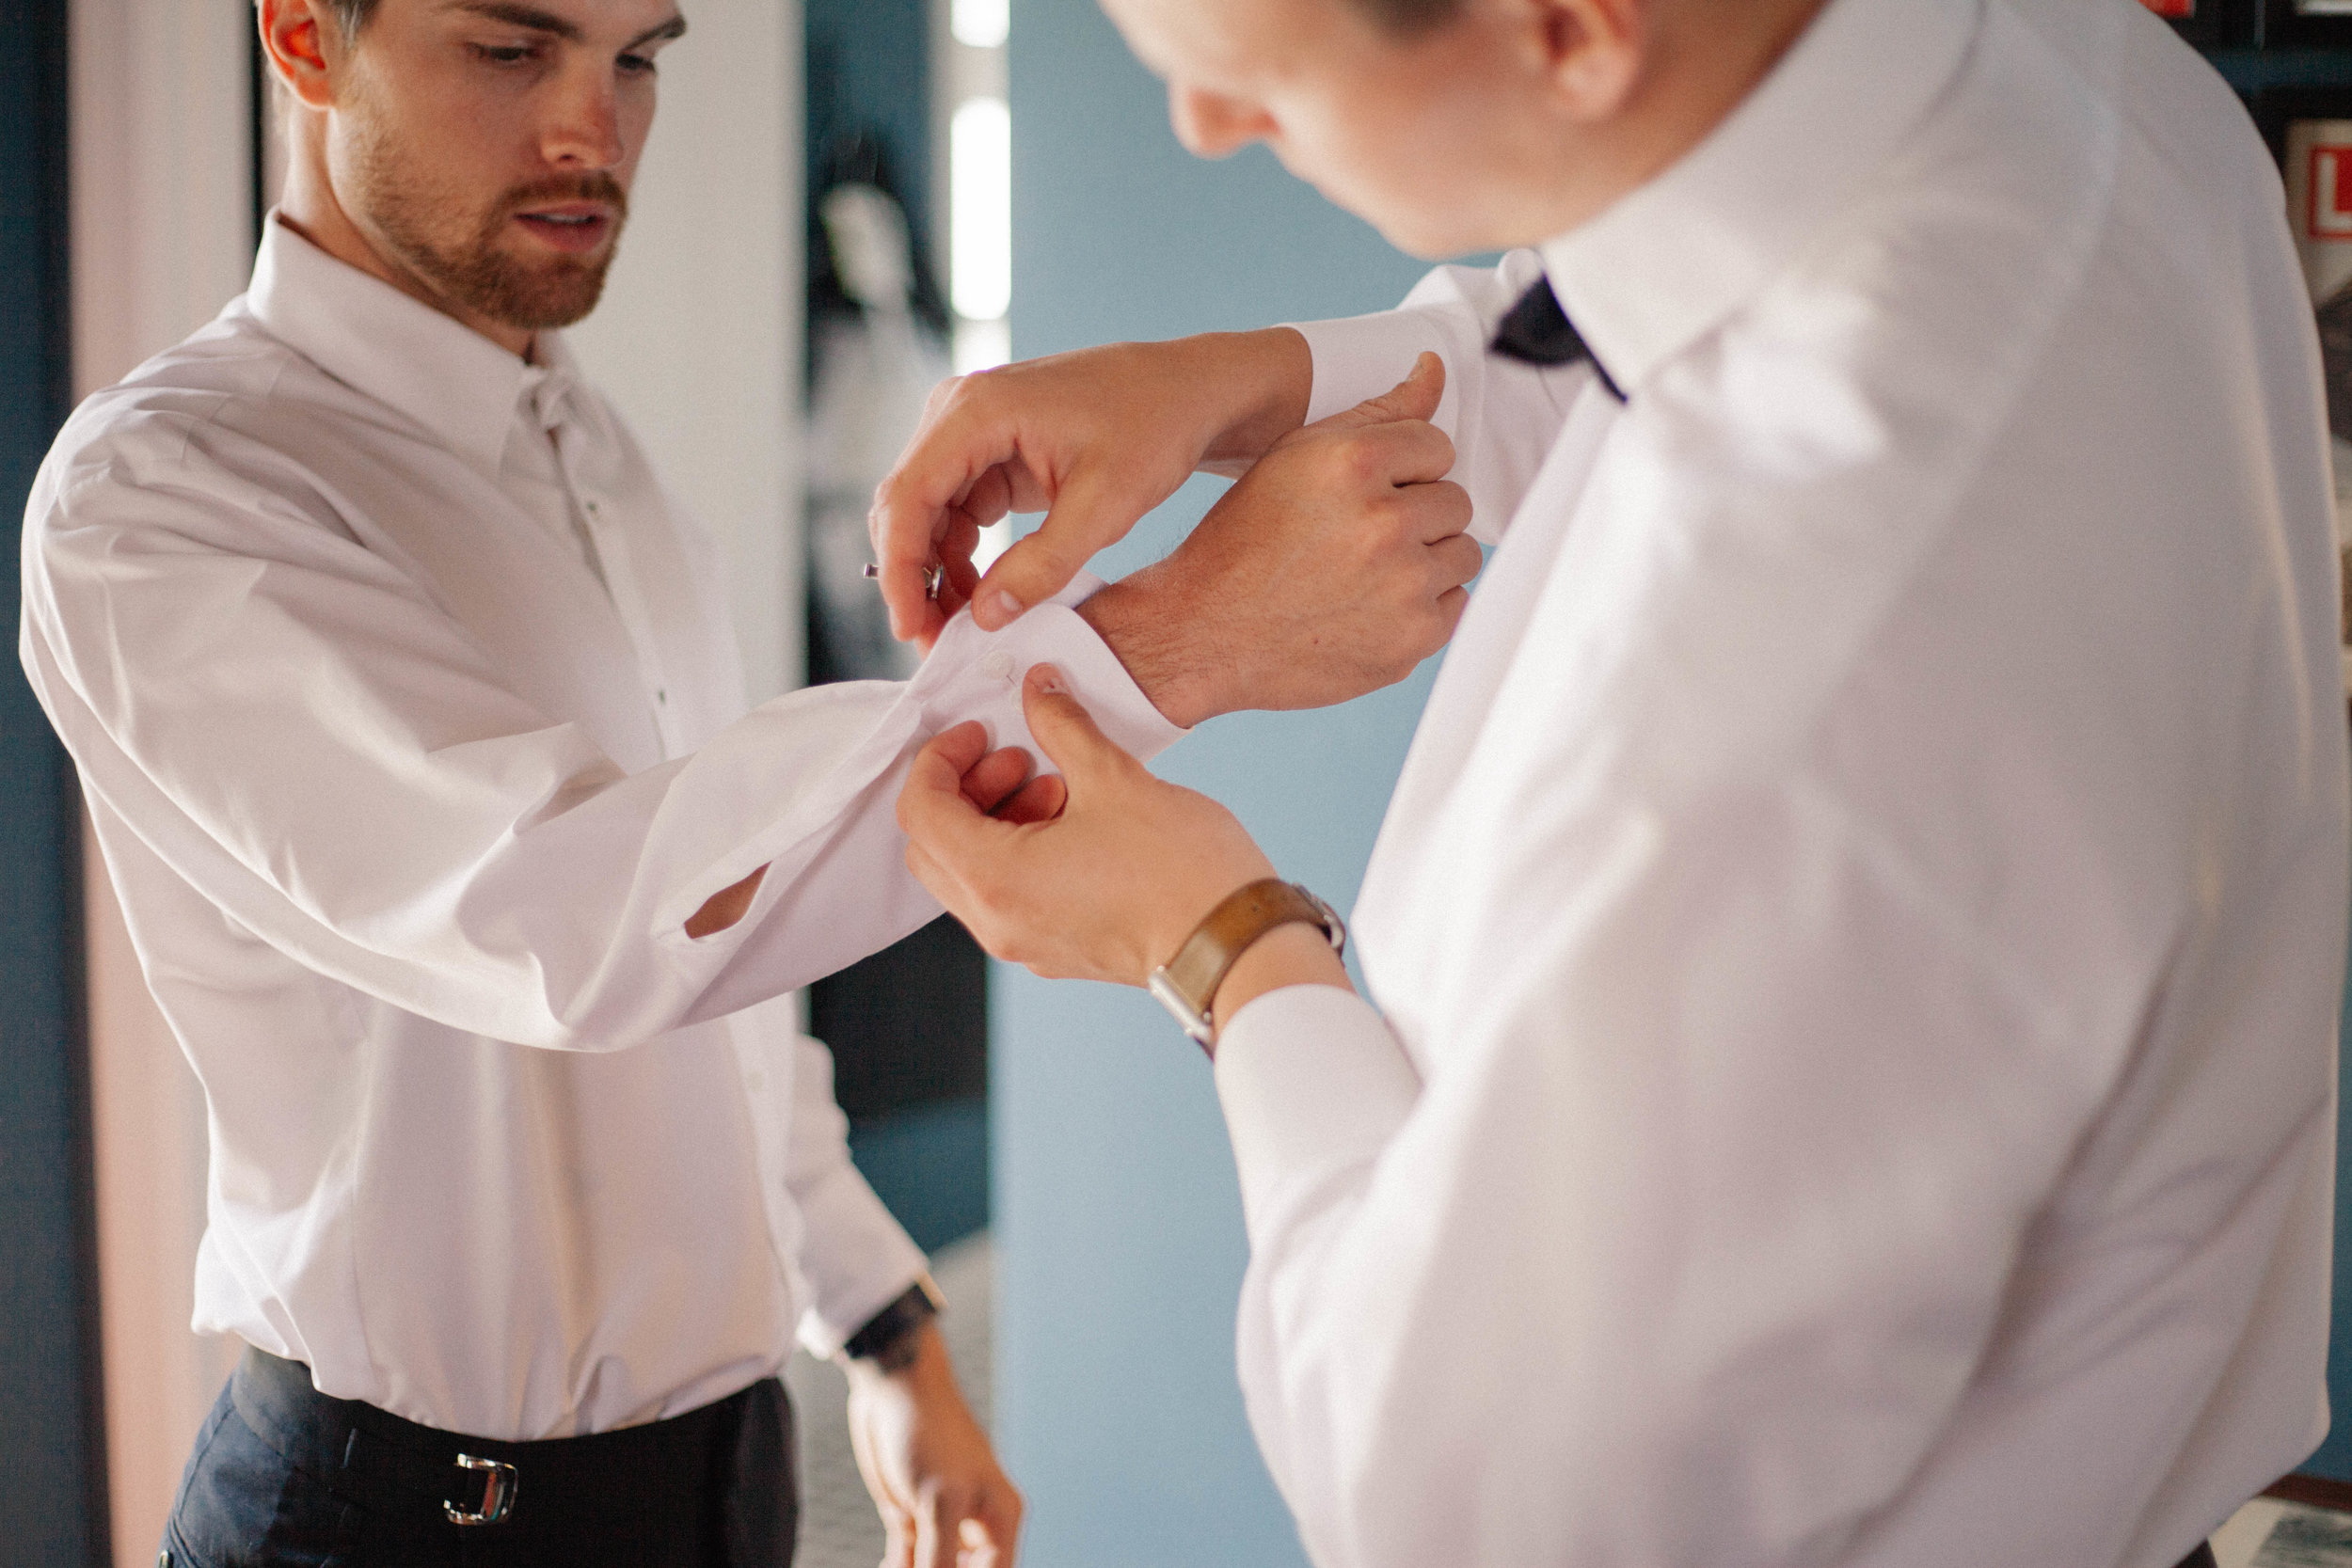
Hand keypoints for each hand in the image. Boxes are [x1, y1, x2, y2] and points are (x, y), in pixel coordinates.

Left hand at [845, 1321, 1023, 1567]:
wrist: (894, 1387)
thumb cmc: (930, 1433)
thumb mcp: (940, 1502)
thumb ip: (942, 1559)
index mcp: (1000, 1521)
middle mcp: (977, 1526)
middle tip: (908, 1564)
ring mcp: (943, 1523)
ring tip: (889, 1564)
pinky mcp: (912, 1518)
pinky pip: (907, 1561)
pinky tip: (883, 1564)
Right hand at [867, 328, 1311, 647]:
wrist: (1189, 392)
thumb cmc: (1155, 427)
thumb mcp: (1106, 505)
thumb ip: (1044, 565)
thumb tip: (986, 618)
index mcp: (977, 411)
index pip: (908, 497)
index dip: (902, 570)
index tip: (909, 628)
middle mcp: (959, 412)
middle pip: (905, 508)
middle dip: (914, 580)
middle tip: (933, 643)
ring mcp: (970, 432)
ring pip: (925, 516)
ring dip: (937, 575)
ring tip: (962, 630)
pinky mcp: (988, 454)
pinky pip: (955, 513)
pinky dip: (961, 559)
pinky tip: (983, 598)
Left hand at [899, 668, 1354, 1025]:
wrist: (1236, 946)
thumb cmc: (1180, 873)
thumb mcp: (1114, 778)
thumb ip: (1063, 726)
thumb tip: (1040, 689)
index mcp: (995, 879)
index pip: (921, 811)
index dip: (939, 759)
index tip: (980, 732)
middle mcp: (998, 921)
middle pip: (935, 846)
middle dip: (966, 789)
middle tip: (1018, 755)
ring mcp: (1027, 943)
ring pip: (973, 873)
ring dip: (998, 818)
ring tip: (1061, 783)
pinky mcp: (1058, 950)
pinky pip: (1010, 895)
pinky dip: (1022, 850)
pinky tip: (1077, 819)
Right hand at [1076, 352, 1479, 727]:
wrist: (1205, 634)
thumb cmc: (1242, 545)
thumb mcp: (1295, 456)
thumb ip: (1376, 411)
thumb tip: (1432, 369)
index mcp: (1354, 463)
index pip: (1436, 447)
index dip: (1402, 472)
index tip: (1368, 495)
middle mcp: (1384, 523)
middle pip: (1454, 501)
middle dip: (1416, 516)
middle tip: (1359, 539)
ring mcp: (1403, 585)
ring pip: (1463, 553)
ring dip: (1427, 560)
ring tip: (1367, 572)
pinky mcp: (1412, 637)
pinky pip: (1455, 604)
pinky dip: (1422, 607)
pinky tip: (1371, 606)